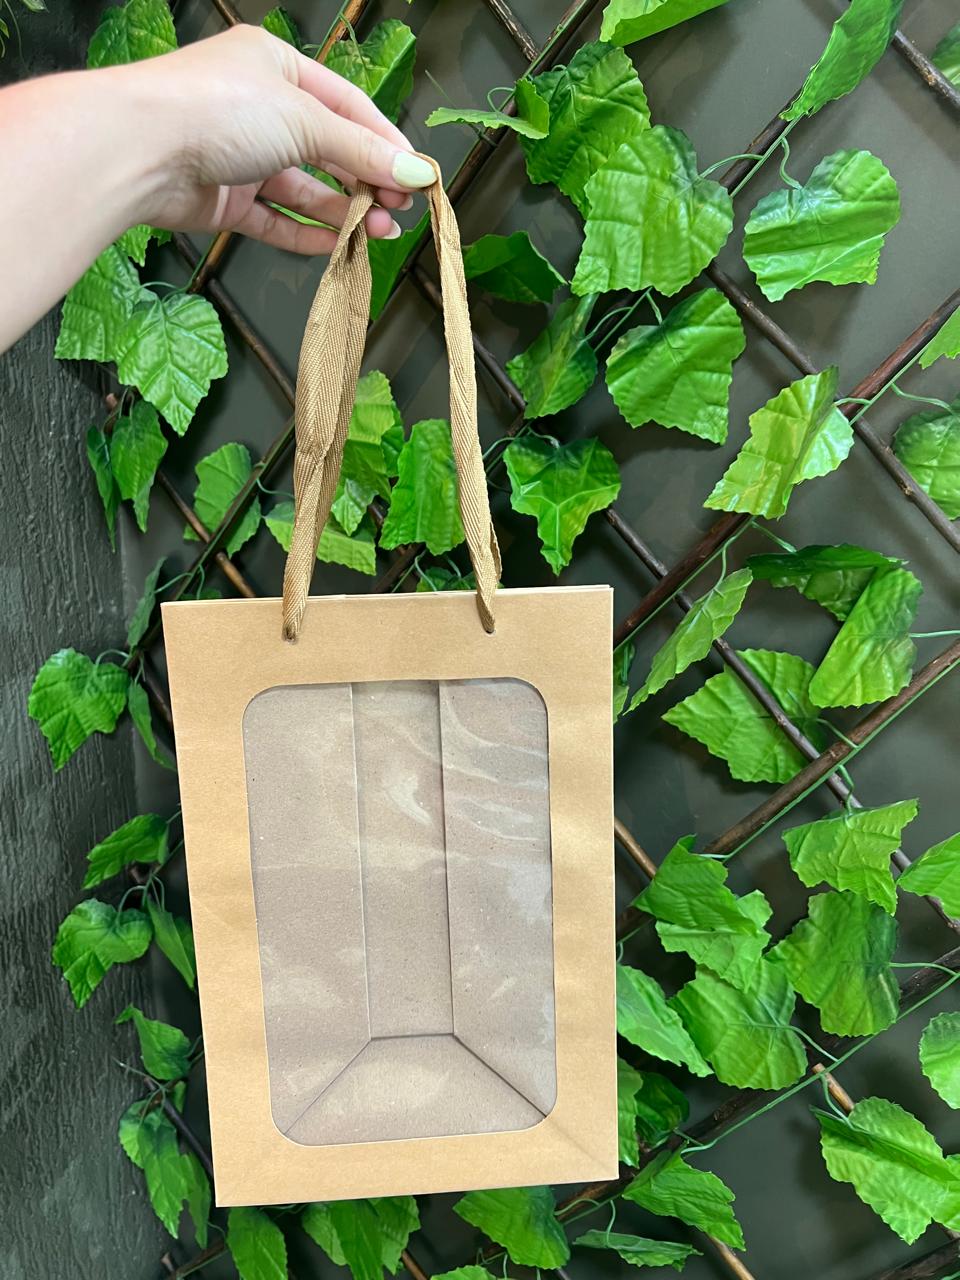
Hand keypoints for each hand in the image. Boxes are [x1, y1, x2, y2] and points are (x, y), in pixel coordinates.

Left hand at [123, 24, 436, 252]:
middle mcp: (257, 108)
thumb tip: (414, 171)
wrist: (140, 149)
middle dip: (367, 180)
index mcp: (275, 66)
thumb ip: (361, 151)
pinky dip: (307, 233)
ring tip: (379, 231)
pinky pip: (274, 220)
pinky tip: (338, 245)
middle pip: (327, 149)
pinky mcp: (224, 200)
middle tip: (401, 209)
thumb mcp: (304, 119)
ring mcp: (239, 156)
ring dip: (344, 210)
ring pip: (304, 189)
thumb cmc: (214, 109)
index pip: (346, 106)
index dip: (384, 141)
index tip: (416, 175)